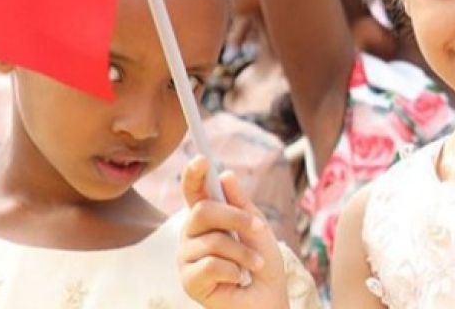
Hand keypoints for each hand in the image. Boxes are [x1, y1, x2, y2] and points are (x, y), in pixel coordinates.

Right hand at [178, 156, 289, 308]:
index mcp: (207, 220)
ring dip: (243, 253)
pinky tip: (238, 280)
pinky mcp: (189, 281)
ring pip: (212, 240)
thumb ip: (241, 205)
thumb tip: (225, 174)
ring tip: (253, 265)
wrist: (268, 301)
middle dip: (236, 218)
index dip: (193, 175)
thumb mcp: (258, 229)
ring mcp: (187, 259)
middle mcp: (191, 236)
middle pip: (202, 211)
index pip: (193, 192)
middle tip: (259, 229)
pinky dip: (234, 271)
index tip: (202, 159)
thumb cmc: (262, 266)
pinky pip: (210, 265)